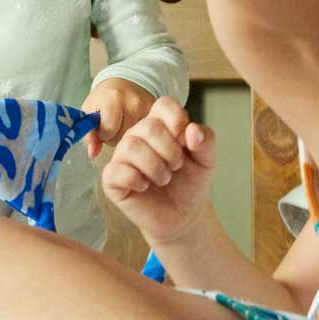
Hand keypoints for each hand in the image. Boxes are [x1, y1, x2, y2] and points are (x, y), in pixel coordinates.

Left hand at [78, 77, 156, 157]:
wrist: (125, 82)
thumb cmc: (105, 98)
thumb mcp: (90, 110)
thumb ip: (89, 133)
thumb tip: (93, 153)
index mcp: (112, 98)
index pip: (108, 131)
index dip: (103, 133)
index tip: (103, 126)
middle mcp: (133, 102)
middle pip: (122, 137)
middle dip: (115, 136)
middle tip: (115, 125)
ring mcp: (148, 108)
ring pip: (136, 138)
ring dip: (128, 136)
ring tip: (124, 124)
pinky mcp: (158, 114)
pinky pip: (146, 134)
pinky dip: (140, 134)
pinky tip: (135, 125)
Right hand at [98, 96, 215, 246]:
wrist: (183, 214)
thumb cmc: (190, 183)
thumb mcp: (206, 160)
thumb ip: (205, 141)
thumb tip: (192, 130)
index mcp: (159, 124)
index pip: (163, 105)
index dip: (176, 120)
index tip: (186, 142)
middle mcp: (137, 136)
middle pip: (148, 126)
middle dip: (170, 150)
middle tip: (176, 166)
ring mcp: (122, 157)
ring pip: (130, 146)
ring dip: (155, 166)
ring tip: (164, 178)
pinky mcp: (112, 179)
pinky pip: (116, 171)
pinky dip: (137, 180)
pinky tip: (145, 186)